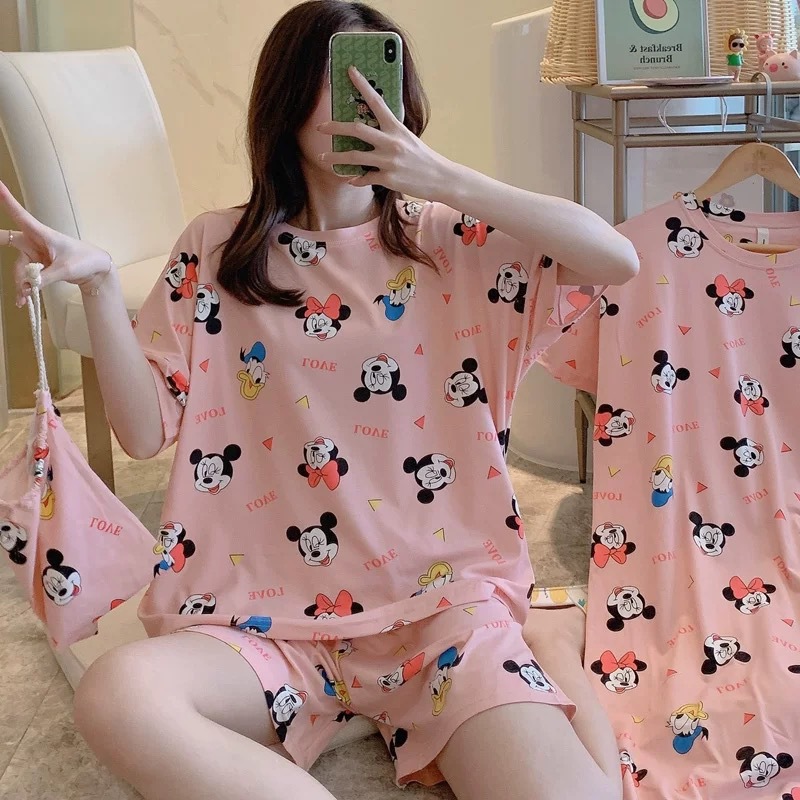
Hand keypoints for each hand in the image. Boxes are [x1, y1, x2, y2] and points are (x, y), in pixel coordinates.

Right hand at [0, 181, 111, 305]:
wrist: (95, 271)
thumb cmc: (84, 261)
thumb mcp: (66, 269)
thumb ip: (45, 277)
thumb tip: (29, 285)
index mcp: (42, 234)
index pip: (20, 215)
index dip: (7, 200)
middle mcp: (35, 241)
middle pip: (8, 240)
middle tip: (2, 249)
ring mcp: (35, 254)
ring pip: (18, 267)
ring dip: (20, 283)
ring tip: (25, 298)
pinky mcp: (38, 266)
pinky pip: (25, 277)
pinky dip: (24, 289)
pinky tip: (23, 300)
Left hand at [317, 66, 453, 197]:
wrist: (441, 178)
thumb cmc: (423, 158)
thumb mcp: (408, 138)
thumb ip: (390, 132)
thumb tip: (370, 129)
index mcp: (396, 128)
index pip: (376, 101)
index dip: (362, 84)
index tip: (350, 70)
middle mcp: (391, 142)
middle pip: (357, 129)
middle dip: (335, 127)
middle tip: (321, 126)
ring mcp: (389, 161)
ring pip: (354, 156)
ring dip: (336, 157)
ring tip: (324, 157)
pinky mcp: (389, 178)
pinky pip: (365, 178)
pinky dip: (356, 179)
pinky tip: (351, 179)